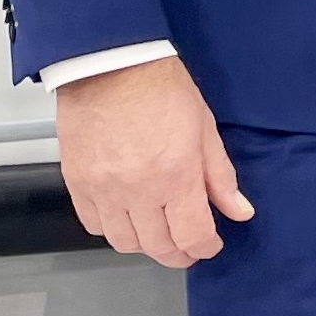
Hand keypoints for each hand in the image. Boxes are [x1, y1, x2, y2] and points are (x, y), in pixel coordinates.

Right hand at [55, 55, 252, 266]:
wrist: (110, 63)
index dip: (205, 247)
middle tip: (187, 245)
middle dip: (178, 252)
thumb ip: (220, 176)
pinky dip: (112, 229)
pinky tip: (126, 216)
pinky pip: (93, 225)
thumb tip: (239, 211)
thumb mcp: (204, 128)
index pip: (192, 236)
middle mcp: (137, 190)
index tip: (210, 244)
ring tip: (158, 232)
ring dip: (145, 245)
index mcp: (175, 175)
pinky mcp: (77, 183)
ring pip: (124, 242)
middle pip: (158, 246)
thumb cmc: (160, 87)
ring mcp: (103, 190)